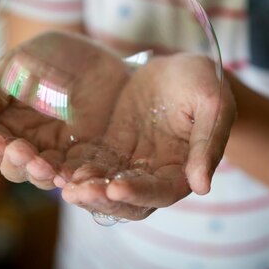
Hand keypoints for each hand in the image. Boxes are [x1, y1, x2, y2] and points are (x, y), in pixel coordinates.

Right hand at [0, 31, 129, 189]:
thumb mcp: (20, 63)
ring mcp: (58, 151)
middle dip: (12, 160)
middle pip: (11, 166)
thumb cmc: (58, 56)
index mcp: (8, 121)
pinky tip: (63, 174)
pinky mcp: (84, 157)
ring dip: (35, 172)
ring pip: (38, 175)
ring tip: (41, 164)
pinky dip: (65, 178)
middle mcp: (29, 140)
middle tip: (19, 150)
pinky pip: (71, 175)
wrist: (107, 57)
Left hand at [60, 53, 235, 219]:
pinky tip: (55, 164)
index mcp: (182, 170)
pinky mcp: (109, 148)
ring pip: (104, 188)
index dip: (139, 193)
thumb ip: (208, 144)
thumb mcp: (213, 105)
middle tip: (77, 191)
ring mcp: (129, 163)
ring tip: (60, 181)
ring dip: (83, 189)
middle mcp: (154, 175)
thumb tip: (202, 187)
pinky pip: (89, 165)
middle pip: (128, 201)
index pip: (161, 192)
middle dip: (102, 198)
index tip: (116, 187)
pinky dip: (73, 169)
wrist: (178, 67)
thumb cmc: (203, 83)